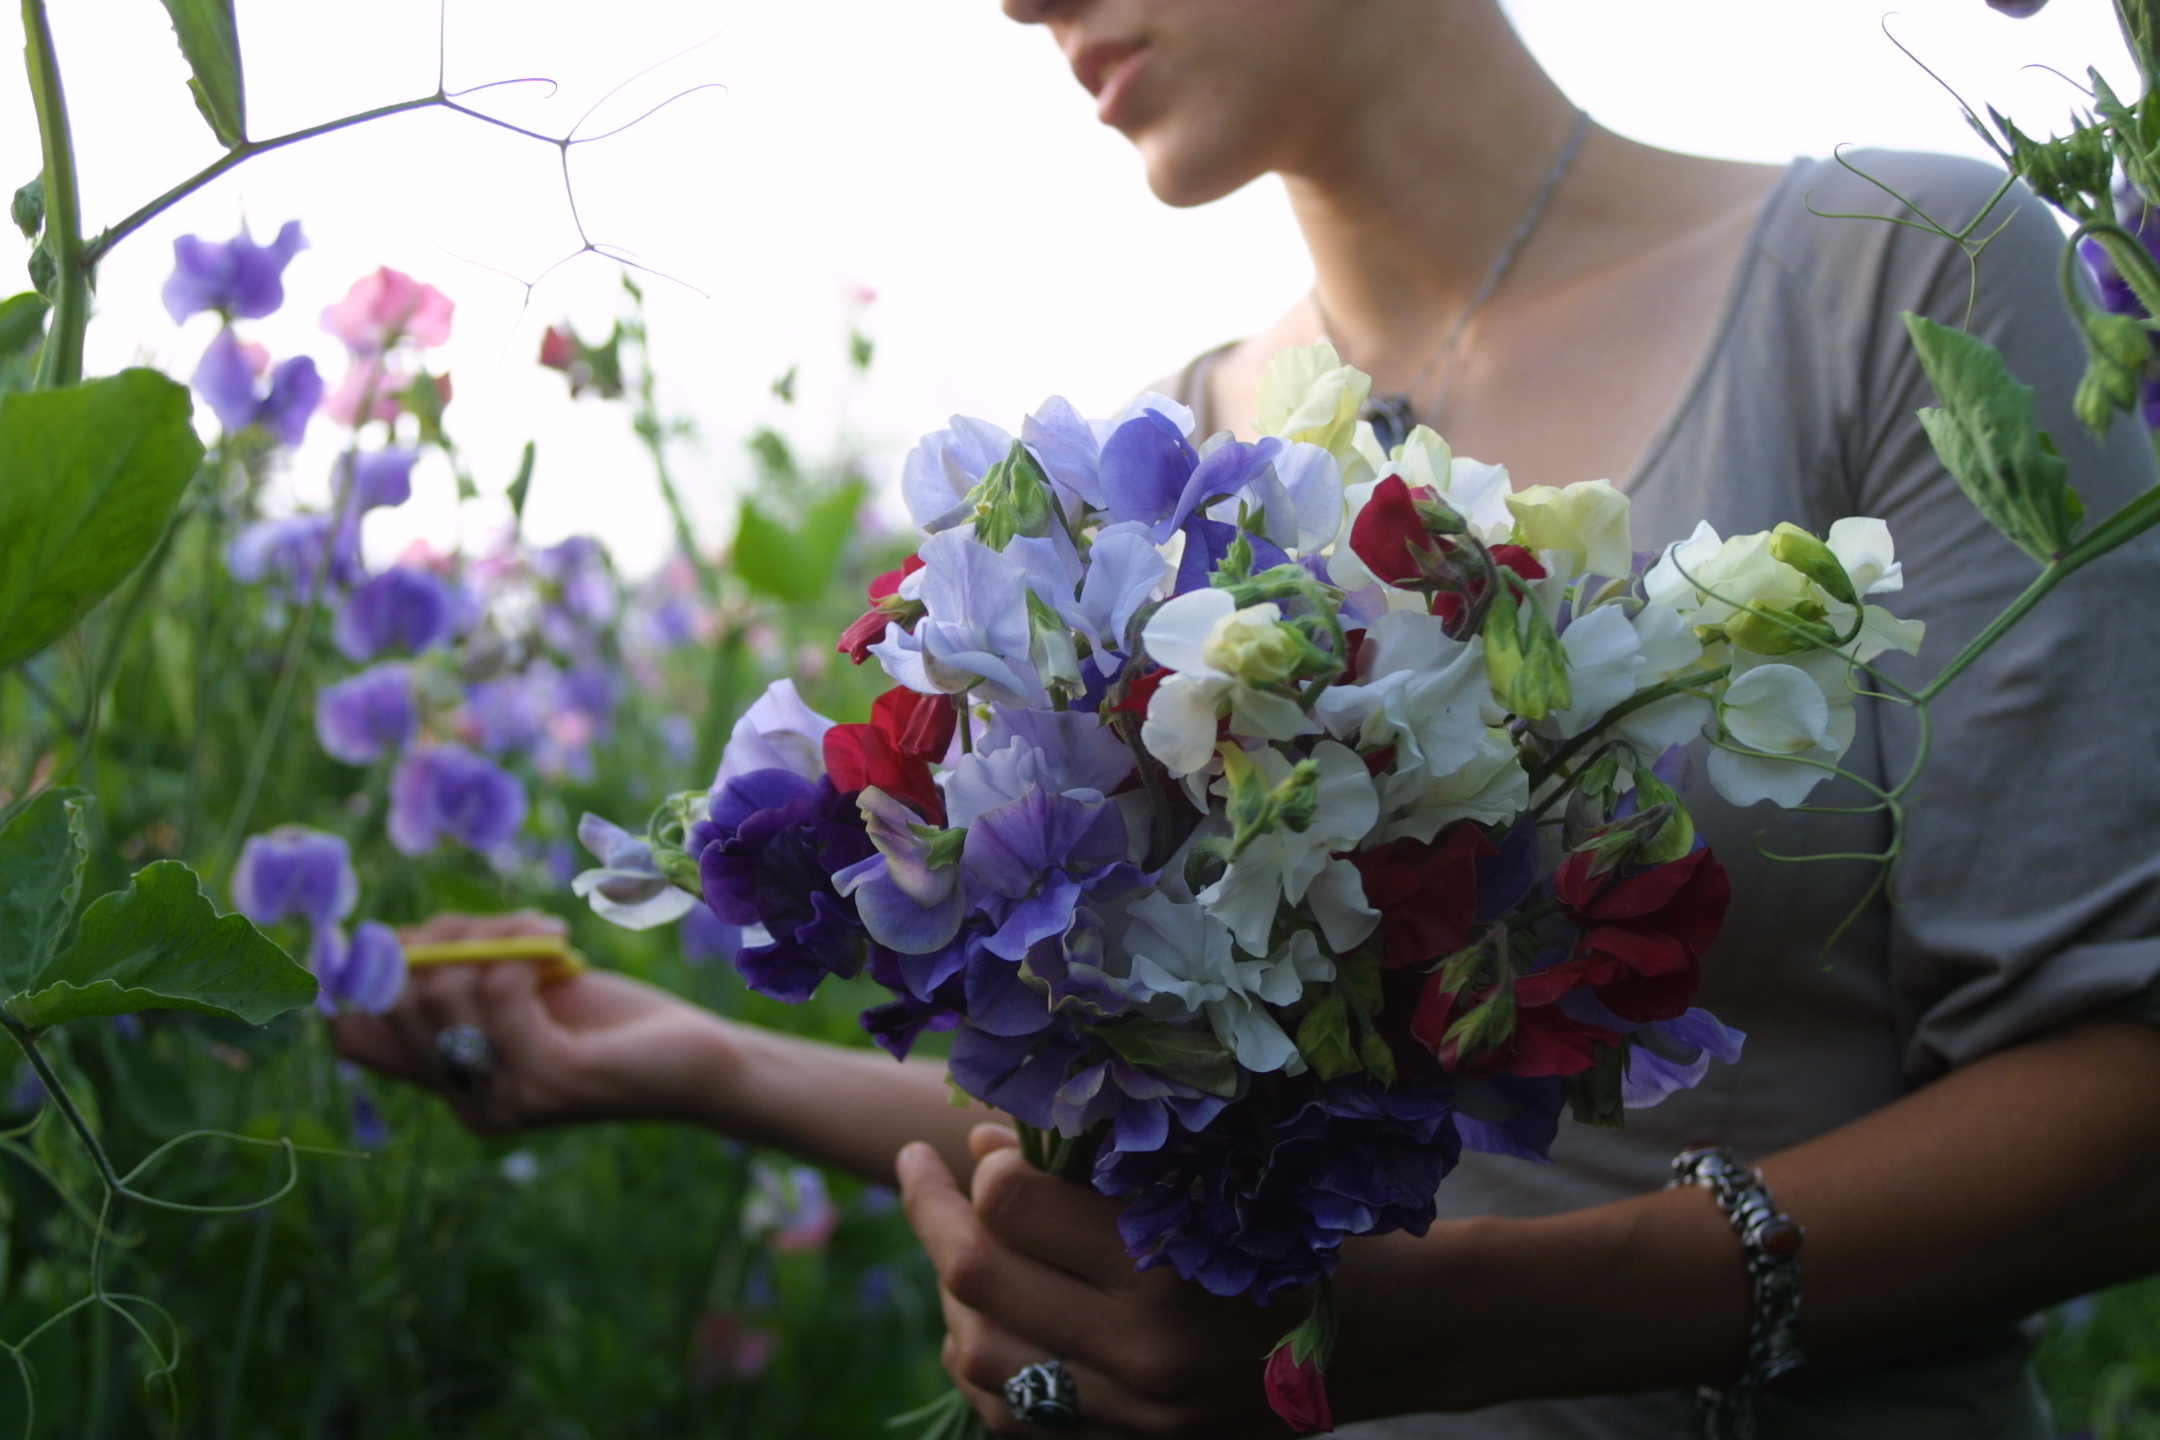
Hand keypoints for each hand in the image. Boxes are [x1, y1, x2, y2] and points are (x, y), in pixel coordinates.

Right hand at [330, 911, 737, 1134]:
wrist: (697, 1058)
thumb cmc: (611, 1020)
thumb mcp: (522, 992)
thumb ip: (461, 977)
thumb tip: (395, 941)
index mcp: (453, 1084)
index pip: (353, 1037)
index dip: (364, 976)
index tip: (419, 938)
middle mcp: (470, 1103)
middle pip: (396, 1001)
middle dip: (438, 941)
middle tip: (501, 925)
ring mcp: (508, 1100)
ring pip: (446, 992)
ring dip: (490, 938)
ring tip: (540, 929)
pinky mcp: (552, 1081)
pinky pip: (500, 994)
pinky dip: (522, 952)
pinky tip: (556, 946)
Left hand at [899, 1124, 1295, 1439]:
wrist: (1392, 1334)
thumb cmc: (1306, 1228)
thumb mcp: (1215, 1181)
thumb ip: (1098, 1171)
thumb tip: (986, 1150)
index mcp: (1165, 1270)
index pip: (1016, 1206)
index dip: (985, 1164)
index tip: (985, 1142)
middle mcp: (1141, 1354)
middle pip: (979, 1280)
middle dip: (931, 1211)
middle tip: (918, 1166)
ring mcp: (1135, 1417)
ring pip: (979, 1357)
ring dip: (952, 1294)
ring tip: (957, 1245)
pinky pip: (1016, 1418)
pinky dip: (985, 1364)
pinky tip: (986, 1319)